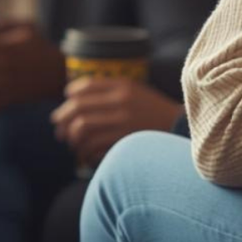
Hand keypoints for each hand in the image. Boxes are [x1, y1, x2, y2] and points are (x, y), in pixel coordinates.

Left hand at [51, 78, 182, 165]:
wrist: (183, 130)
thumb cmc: (154, 111)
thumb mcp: (135, 91)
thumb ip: (108, 89)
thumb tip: (71, 95)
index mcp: (123, 86)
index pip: (84, 89)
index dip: (68, 99)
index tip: (64, 107)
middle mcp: (122, 103)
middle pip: (79, 110)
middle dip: (63, 120)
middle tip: (58, 129)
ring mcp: (124, 124)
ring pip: (83, 130)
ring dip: (72, 138)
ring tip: (71, 142)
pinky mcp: (126, 144)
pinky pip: (95, 148)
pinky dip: (85, 152)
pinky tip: (85, 154)